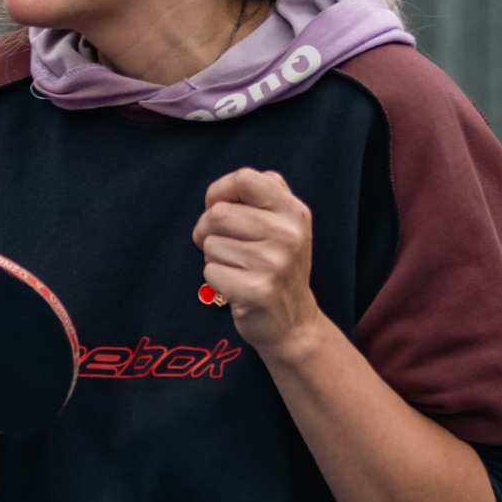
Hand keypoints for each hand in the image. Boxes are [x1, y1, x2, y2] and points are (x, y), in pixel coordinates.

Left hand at [191, 167, 325, 355]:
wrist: (294, 323)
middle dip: (207, 229)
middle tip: (222, 245)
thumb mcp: (285, 226)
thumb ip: (263, 197)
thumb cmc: (277, 267)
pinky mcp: (255, 290)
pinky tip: (236, 286)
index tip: (216, 206)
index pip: (245, 179)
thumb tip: (222, 189)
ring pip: (210, 244)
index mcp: (293, 212)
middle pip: (217, 214)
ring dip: (213, 257)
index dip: (219, 190)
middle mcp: (287, 235)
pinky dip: (215, 280)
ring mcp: (273, 263)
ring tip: (237, 268)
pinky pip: (209, 271)